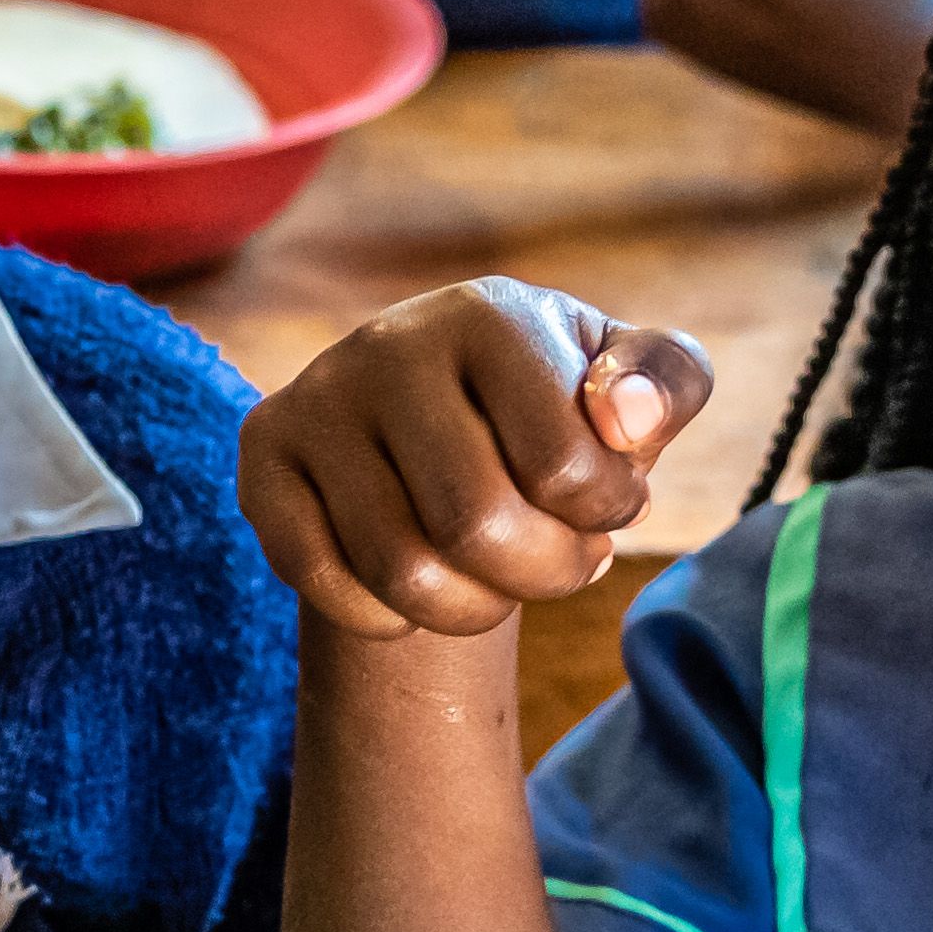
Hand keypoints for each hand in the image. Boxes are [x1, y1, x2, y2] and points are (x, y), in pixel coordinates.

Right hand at [245, 279, 711, 639]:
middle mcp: (389, 345)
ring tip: (496, 577)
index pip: (564, 466)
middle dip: (542, 573)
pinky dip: (387, 616)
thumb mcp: (637, 385)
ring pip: (400, 571)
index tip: (601, 502)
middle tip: (558, 558)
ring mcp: (317, 401)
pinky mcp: (264, 456)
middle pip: (476, 527)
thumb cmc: (555, 409)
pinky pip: (324, 581)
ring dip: (472, 607)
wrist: (437, 416)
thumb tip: (622, 422)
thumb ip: (668, 383)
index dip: (604, 516)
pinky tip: (417, 586)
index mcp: (488, 315)